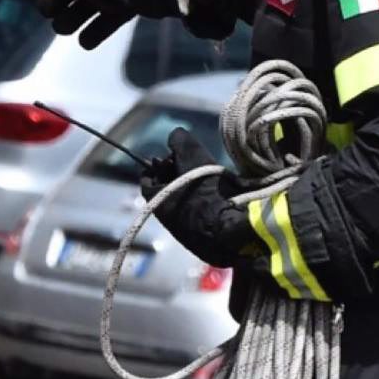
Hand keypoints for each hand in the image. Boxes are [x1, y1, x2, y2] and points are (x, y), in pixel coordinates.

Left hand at [142, 129, 252, 268]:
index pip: (147, 179)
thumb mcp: (193, 158)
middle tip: (195, 166)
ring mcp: (186, 234)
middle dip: (178, 177)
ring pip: (185, 205)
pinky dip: (208, 206)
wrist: (232, 233)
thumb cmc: (207, 194)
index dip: (158, 165)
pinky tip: (225, 199)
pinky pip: (202, 218)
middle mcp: (166, 220)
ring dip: (194, 191)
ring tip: (214, 181)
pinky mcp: (205, 243)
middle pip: (167, 192)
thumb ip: (181, 141)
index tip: (171, 157)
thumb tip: (175, 135)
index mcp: (155, 201)